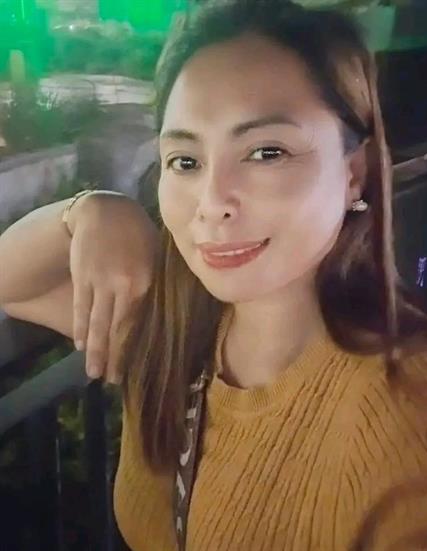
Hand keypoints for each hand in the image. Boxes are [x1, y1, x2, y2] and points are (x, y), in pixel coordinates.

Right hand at [69, 193, 157, 383]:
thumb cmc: (138, 233)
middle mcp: (126, 286)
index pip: (141, 324)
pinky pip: (82, 308)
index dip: (136, 349)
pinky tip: (80, 346)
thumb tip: (168, 314)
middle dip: (115, 357)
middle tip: (112, 381)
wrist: (105, 210)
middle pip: (119, 328)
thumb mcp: (157, 256)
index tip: (135, 370)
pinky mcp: (83, 277)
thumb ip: (159, 285)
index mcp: (148, 282)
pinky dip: (80, 329)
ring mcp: (101, 282)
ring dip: (95, 351)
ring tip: (94, 373)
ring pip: (98, 323)